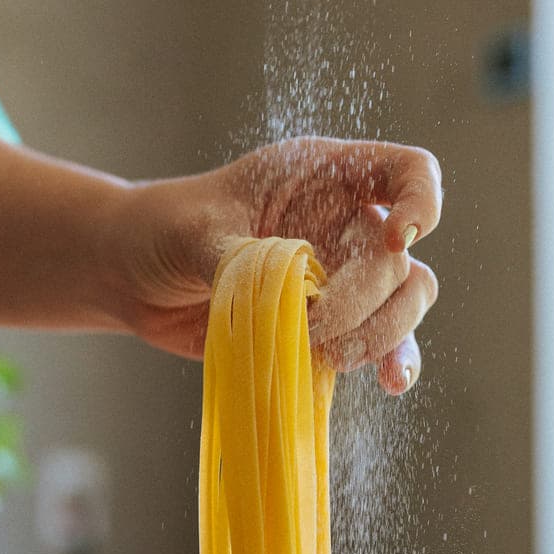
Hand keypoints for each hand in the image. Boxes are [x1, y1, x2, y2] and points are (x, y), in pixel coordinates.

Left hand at [104, 136, 440, 392]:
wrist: (132, 275)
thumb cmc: (162, 228)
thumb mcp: (194, 229)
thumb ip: (243, 258)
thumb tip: (293, 302)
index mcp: (325, 175)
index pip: (407, 172)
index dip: (422, 201)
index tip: (401, 237)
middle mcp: (345, 223)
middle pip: (402, 256)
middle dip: (369, 296)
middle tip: (316, 323)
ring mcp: (342, 277)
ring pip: (405, 300)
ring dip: (383, 334)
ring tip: (333, 356)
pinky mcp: (330, 326)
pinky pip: (382, 343)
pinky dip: (391, 361)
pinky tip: (390, 381)